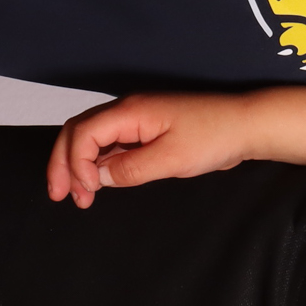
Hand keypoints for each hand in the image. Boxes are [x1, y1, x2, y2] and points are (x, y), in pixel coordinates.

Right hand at [47, 94, 264, 206]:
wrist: (246, 126)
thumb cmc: (216, 136)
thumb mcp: (172, 160)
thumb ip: (130, 170)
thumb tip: (100, 178)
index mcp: (130, 111)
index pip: (83, 134)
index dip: (75, 164)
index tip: (87, 191)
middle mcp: (128, 110)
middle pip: (78, 132)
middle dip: (63, 163)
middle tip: (59, 195)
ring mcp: (137, 118)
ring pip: (92, 137)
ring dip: (79, 164)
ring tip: (79, 195)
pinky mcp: (147, 129)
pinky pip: (112, 142)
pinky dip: (98, 163)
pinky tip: (100, 183)